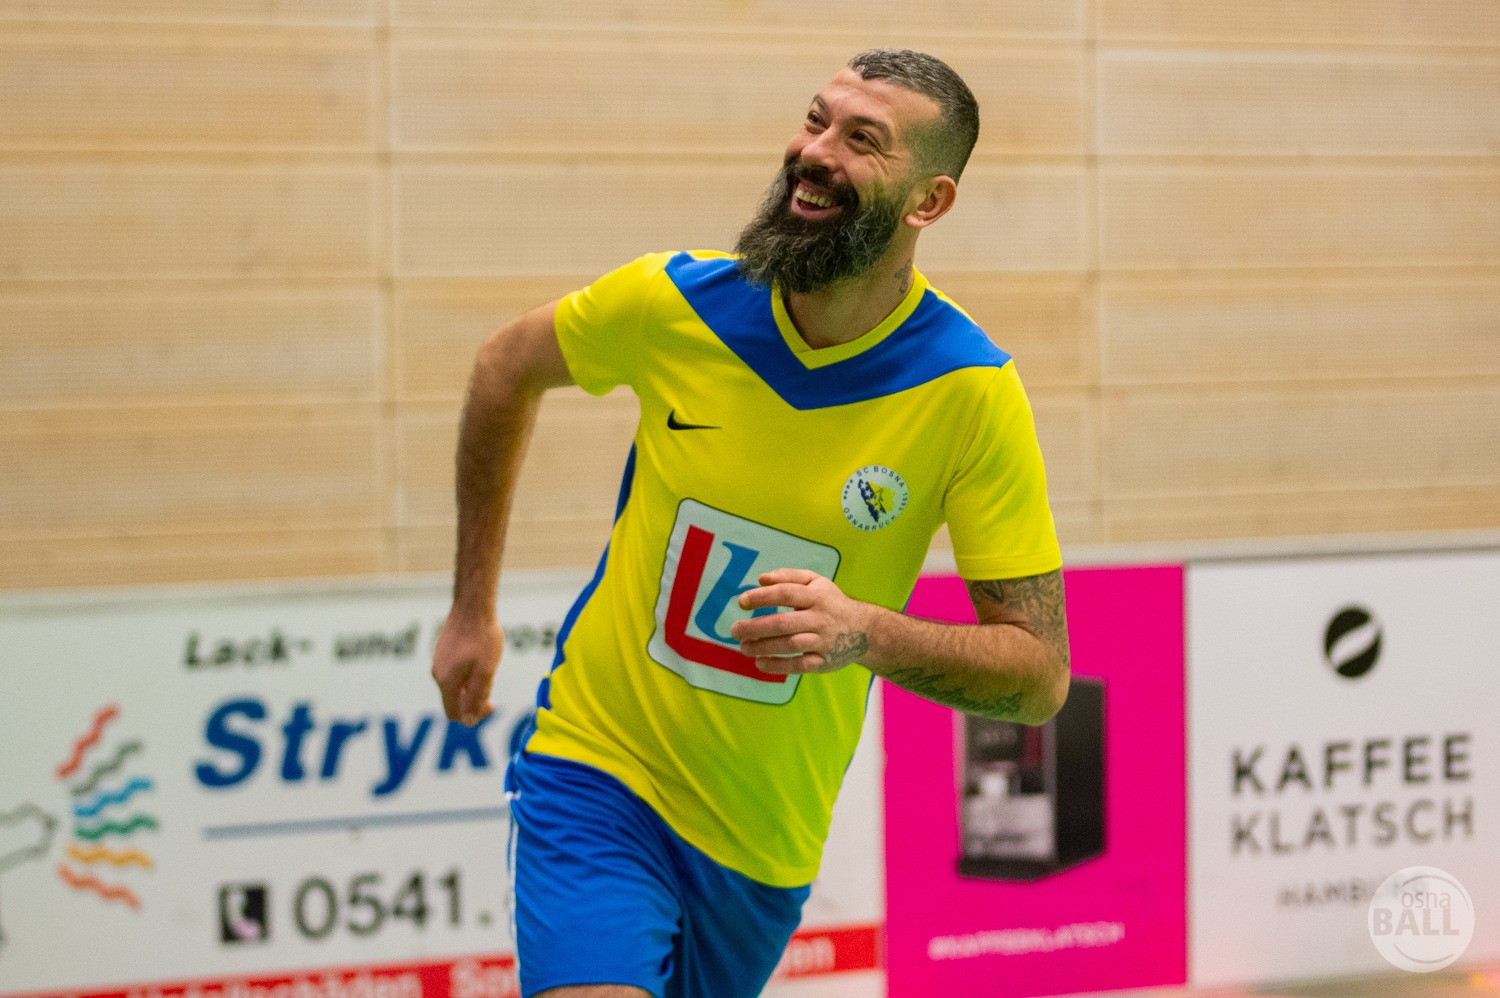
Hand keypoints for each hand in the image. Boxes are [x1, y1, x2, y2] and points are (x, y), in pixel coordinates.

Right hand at [431, 612, 502, 725]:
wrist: (473, 606)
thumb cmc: (482, 637)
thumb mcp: (485, 671)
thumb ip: (476, 697)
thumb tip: (468, 721)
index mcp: (446, 681)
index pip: (453, 713)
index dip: (472, 716)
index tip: (490, 705)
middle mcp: (437, 673)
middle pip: (453, 700)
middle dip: (472, 701)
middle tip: (491, 690)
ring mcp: (438, 660)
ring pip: (454, 685)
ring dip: (470, 687)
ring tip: (488, 671)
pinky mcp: (442, 650)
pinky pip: (453, 672)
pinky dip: (466, 674)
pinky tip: (480, 661)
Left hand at [729, 569, 874, 674]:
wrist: (864, 630)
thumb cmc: (831, 602)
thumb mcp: (816, 582)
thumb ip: (788, 576)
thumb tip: (761, 578)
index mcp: (816, 596)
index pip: (786, 593)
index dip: (762, 596)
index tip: (742, 601)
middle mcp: (820, 618)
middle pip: (783, 623)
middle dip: (755, 628)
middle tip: (734, 630)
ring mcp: (823, 641)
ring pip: (789, 645)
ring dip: (763, 647)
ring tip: (743, 647)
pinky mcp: (824, 662)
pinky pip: (799, 665)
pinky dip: (778, 666)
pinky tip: (760, 663)